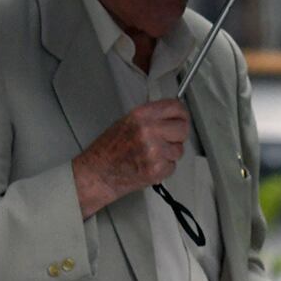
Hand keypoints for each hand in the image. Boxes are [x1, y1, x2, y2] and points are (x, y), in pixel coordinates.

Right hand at [72, 100, 188, 217]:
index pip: (175, 107)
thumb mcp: (127, 122)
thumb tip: (172, 116)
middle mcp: (149, 130)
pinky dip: (164, 168)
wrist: (97, 173)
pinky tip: (148, 165)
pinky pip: (172, 166)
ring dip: (169, 154)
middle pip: (183, 128)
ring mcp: (155, 151)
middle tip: (168, 140)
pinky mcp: (157, 169)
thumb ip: (151, 117)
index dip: (181, 114)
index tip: (181, 118)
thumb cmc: (108, 149)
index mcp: (141, 115)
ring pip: (179, 150)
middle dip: (178, 135)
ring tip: (151, 155)